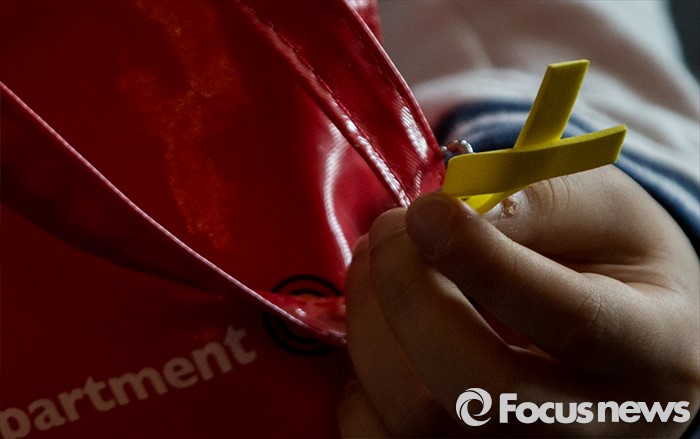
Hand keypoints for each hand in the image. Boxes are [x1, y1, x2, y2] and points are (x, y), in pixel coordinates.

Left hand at [338, 166, 699, 436]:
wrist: (618, 323)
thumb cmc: (610, 258)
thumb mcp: (602, 208)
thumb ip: (537, 200)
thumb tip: (451, 212)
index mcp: (654, 351)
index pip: (570, 323)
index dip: (484, 262)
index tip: (426, 211)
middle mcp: (598, 428)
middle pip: (478, 392)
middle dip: (409, 294)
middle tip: (390, 228)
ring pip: (421, 419)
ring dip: (372, 326)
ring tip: (376, 264)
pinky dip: (362, 380)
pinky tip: (384, 330)